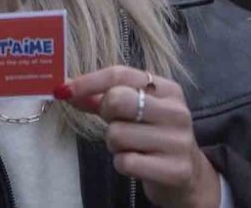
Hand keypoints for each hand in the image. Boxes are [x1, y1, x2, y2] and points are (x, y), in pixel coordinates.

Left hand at [57, 66, 219, 207]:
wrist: (187, 176)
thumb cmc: (151, 136)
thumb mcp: (131, 111)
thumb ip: (99, 98)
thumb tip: (65, 89)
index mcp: (167, 89)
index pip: (120, 74)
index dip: (87, 81)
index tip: (63, 90)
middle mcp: (176, 112)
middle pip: (117, 100)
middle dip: (106, 114)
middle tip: (116, 124)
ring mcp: (179, 141)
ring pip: (117, 134)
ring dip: (114, 144)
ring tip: (132, 147)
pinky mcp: (176, 170)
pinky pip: (126, 162)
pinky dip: (122, 164)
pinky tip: (138, 163)